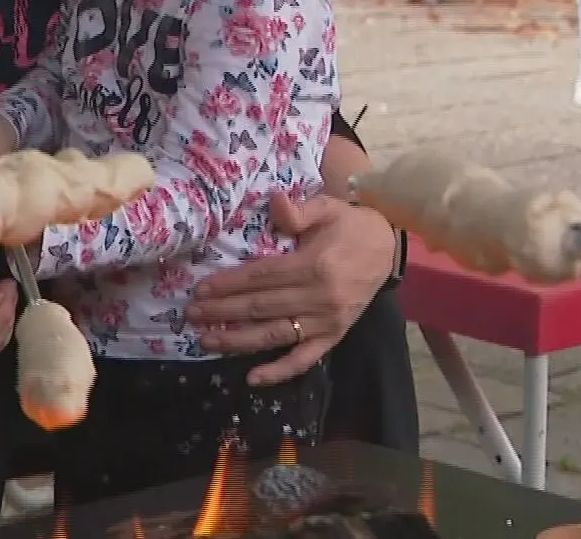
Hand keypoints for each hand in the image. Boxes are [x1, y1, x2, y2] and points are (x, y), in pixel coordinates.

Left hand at [186, 193, 395, 385]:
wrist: (388, 248)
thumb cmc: (349, 225)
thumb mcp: (326, 207)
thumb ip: (298, 210)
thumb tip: (275, 202)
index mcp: (313, 265)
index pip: (262, 278)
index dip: (229, 284)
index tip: (201, 290)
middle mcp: (319, 298)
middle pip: (262, 307)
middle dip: (224, 312)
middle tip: (192, 315)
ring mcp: (327, 321)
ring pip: (276, 334)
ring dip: (238, 340)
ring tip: (207, 340)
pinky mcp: (334, 336)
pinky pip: (305, 358)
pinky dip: (279, 371)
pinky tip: (252, 377)